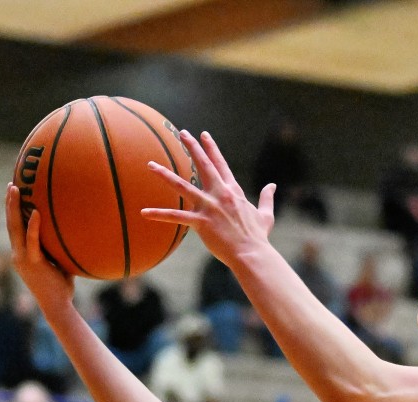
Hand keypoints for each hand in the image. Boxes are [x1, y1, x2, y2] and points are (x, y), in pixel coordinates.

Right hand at [5, 184, 75, 310]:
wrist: (58, 305)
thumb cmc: (62, 287)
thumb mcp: (61, 263)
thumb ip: (61, 250)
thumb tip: (77, 234)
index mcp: (23, 253)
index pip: (16, 228)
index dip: (14, 211)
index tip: (15, 193)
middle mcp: (19, 254)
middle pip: (11, 224)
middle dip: (10, 204)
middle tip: (12, 184)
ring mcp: (23, 258)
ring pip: (15, 228)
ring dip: (14, 208)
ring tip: (15, 190)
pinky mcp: (32, 263)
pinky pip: (32, 242)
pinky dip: (34, 227)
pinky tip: (37, 212)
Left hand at [143, 130, 276, 266]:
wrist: (252, 253)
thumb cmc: (258, 236)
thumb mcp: (266, 215)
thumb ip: (268, 198)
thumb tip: (273, 185)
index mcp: (234, 191)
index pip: (221, 164)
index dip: (212, 148)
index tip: (204, 135)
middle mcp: (221, 194)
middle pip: (204, 166)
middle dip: (192, 147)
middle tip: (182, 133)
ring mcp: (210, 207)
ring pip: (182, 186)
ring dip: (165, 175)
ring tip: (150, 165)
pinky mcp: (201, 222)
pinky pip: (176, 216)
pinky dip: (159, 214)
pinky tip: (144, 212)